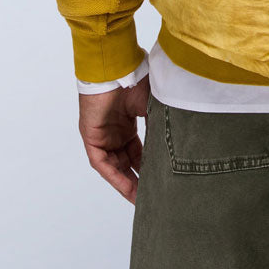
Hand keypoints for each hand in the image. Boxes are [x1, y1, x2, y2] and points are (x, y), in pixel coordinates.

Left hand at [78, 76, 150, 203]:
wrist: (117, 68)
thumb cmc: (136, 80)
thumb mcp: (154, 107)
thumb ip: (160, 127)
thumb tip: (178, 145)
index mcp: (128, 123)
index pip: (139, 152)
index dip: (148, 168)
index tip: (160, 182)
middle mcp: (114, 132)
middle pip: (127, 163)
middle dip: (138, 181)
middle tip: (152, 198)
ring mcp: (102, 135)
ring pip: (115, 166)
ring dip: (127, 183)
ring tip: (141, 199)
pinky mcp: (91, 137)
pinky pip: (102, 163)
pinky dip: (114, 176)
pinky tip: (127, 188)